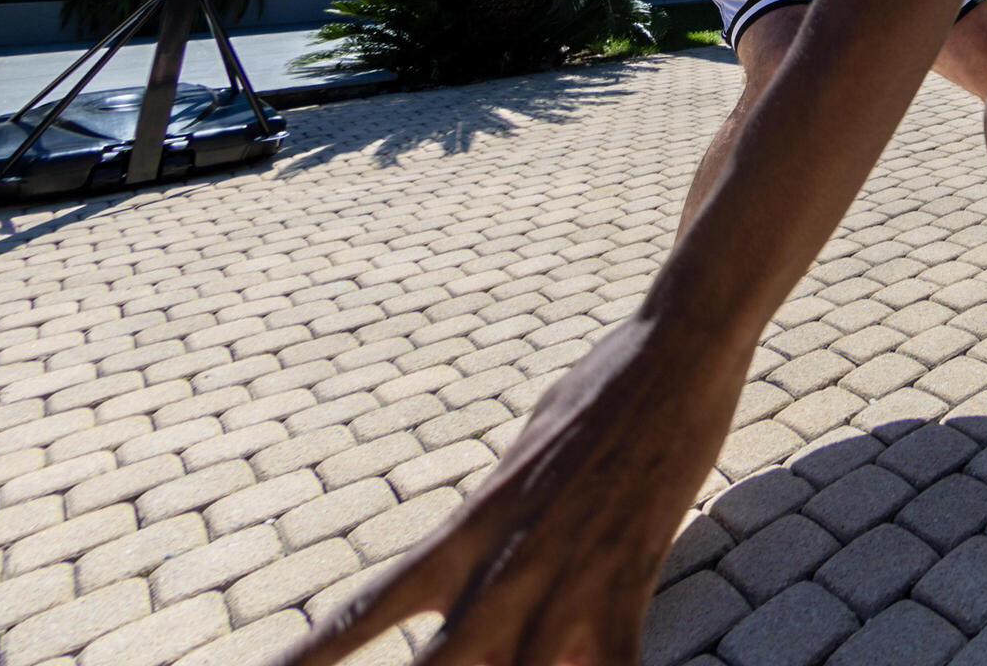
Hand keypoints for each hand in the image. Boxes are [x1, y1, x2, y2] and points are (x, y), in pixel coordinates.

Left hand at [271, 315, 739, 665]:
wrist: (675, 351)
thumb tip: (484, 550)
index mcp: (467, 528)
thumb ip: (498, 515)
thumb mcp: (525, 454)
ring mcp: (566, 581)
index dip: (311, 656)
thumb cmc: (601, 386)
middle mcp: (503, 566)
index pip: (368, 606)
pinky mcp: (629, 583)